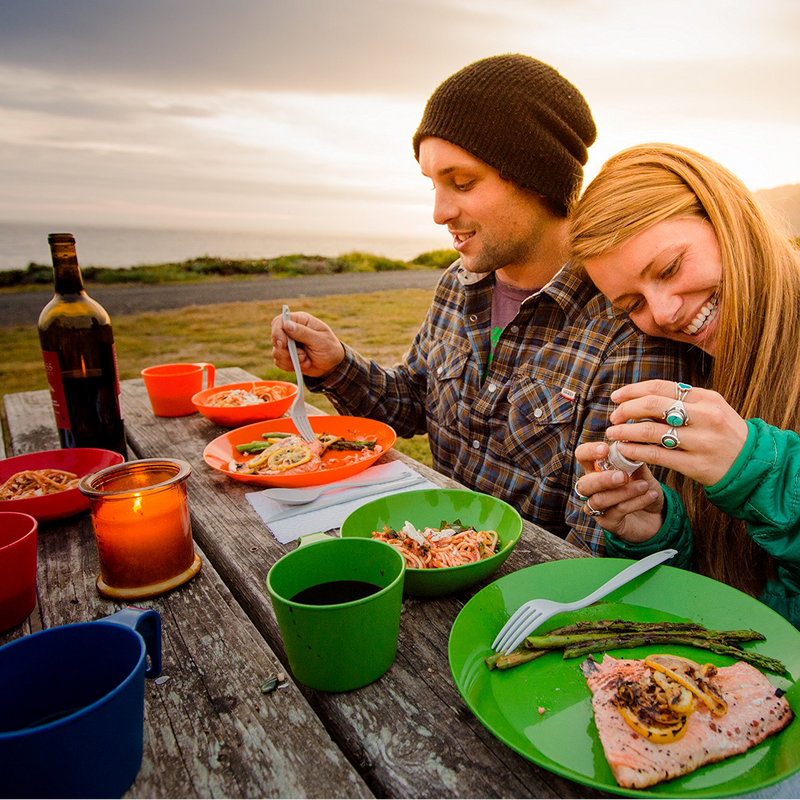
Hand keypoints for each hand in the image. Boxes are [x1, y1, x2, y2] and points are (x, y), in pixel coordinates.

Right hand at [270, 311, 344, 377]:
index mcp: (300, 321)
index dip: (277, 331)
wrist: (332, 366)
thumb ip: (304, 333)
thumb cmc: (330, 349)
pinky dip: (290, 366)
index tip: (283, 344)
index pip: (280, 321)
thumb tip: (287, 325)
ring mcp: (288, 344)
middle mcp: (291, 331)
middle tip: (302, 356)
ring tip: (306, 360)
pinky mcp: (286, 356)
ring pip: (276, 352)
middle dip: (286, 351)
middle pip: (275, 338)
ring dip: (291, 360)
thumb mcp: (321, 341)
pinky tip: (303, 364)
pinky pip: (279, 362)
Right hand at [574, 441, 664, 543]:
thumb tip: (631, 445)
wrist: (658, 514)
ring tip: (644, 486)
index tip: (605, 449)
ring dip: (623, 492)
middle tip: (623, 476)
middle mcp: (592, 489)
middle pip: (584, 484)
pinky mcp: (608, 522)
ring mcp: (597, 507)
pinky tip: (650, 495)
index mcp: (596, 470)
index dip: (589, 452)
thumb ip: (635, 460)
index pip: (582, 456)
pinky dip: (635, 502)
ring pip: (599, 500)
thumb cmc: (644, 488)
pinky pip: (617, 511)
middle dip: (602, 479)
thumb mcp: (643, 472)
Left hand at [605, 380, 748, 486]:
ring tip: (613, 433)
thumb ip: (681, 402)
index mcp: (706, 398)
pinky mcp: (697, 465)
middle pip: (653, 405)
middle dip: (626, 410)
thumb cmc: (724, 433)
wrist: (753, 464)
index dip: (633, 390)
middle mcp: (705, 417)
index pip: (660, 387)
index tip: (616, 397)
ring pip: (652, 432)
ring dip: (626, 432)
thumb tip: (640, 399)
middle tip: (614, 417)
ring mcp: (701, 442)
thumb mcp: (711, 409)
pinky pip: (658, 456)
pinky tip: (625, 450)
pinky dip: (636, 451)